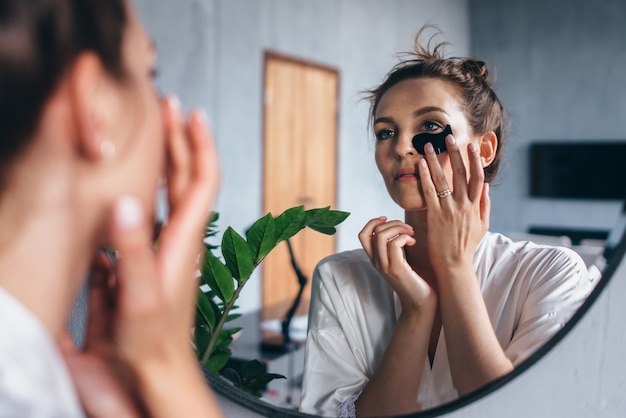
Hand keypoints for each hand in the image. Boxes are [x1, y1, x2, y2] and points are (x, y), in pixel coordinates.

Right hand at [63, 96, 221, 417]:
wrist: (156, 375)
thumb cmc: (153, 345)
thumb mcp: (141, 296)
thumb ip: (134, 250)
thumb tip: (128, 202)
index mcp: (183, 242)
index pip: (201, 181)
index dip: (199, 144)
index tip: (191, 112)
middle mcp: (179, 240)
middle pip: (185, 179)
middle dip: (180, 140)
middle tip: (168, 107)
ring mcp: (165, 250)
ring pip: (169, 196)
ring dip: (165, 161)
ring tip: (152, 136)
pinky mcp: (149, 262)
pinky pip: (150, 218)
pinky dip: (144, 194)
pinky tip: (130, 189)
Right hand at [359, 217, 435, 312]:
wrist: (421, 304)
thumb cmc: (416, 281)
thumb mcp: (402, 260)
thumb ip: (396, 247)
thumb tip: (399, 227)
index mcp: (376, 259)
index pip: (362, 235)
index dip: (373, 222)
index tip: (388, 220)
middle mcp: (377, 263)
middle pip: (373, 232)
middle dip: (392, 223)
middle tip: (408, 229)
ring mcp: (385, 266)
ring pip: (381, 235)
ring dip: (399, 228)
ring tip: (411, 234)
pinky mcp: (396, 269)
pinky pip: (395, 243)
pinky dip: (405, 237)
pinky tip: (413, 243)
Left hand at [418, 135, 489, 274]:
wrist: (454, 265)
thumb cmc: (467, 246)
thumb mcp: (482, 226)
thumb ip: (484, 205)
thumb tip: (486, 186)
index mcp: (475, 206)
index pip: (477, 177)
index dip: (474, 160)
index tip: (471, 145)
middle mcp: (463, 205)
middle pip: (460, 174)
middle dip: (455, 154)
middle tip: (448, 137)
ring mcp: (449, 210)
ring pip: (442, 180)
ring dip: (436, 161)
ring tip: (430, 146)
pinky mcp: (434, 216)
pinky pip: (429, 192)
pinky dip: (425, 177)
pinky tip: (420, 165)